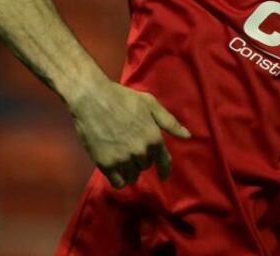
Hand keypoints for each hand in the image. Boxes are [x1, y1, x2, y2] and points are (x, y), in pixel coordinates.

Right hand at [68, 79, 190, 188]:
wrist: (92, 98)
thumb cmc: (123, 98)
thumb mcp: (150, 104)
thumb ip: (169, 122)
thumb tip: (187, 136)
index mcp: (154, 137)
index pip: (164, 161)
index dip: (164, 170)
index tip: (163, 177)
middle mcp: (141, 151)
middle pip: (145, 166)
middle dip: (141, 160)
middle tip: (131, 148)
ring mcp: (123, 159)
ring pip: (132, 176)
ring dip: (130, 170)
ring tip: (123, 160)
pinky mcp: (105, 164)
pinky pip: (118, 182)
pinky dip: (119, 179)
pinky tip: (116, 171)